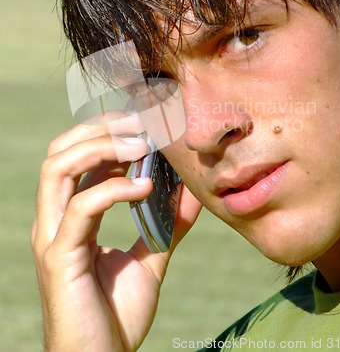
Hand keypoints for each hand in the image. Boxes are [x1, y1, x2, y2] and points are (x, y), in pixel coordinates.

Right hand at [31, 113, 201, 350]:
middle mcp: (54, 219)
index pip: (76, 157)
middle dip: (98, 128)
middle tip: (140, 122)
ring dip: (100, 147)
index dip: (106, 132)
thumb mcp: (150, 259)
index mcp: (70, 217)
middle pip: (59, 151)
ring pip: (58, 168)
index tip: (143, 122)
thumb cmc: (117, 314)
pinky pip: (81, 208)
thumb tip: (190, 190)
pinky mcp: (59, 256)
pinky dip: (113, 189)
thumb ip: (166, 224)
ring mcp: (52, 236)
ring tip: (140, 144)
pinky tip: (145, 187)